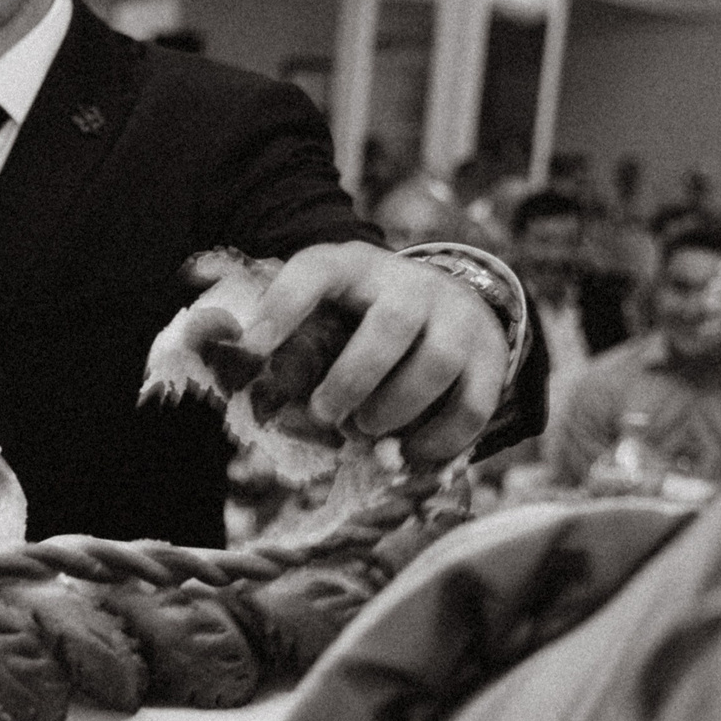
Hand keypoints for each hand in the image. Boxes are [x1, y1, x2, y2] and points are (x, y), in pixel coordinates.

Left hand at [243, 241, 507, 467]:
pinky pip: (473, 402)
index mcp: (353, 267)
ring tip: (368, 430)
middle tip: (327, 415)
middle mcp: (409, 284)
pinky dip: (439, 438)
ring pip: (436, 361)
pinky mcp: (490, 356)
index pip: (316, 270)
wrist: (445, 303)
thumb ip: (284, 341)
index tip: (252, 347)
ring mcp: (455, 316)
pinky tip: (409, 452)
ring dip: (396, 407)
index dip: (283, 306)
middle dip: (353, 379)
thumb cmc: (360, 321)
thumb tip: (231, 370)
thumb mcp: (324, 311)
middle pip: (389, 325)